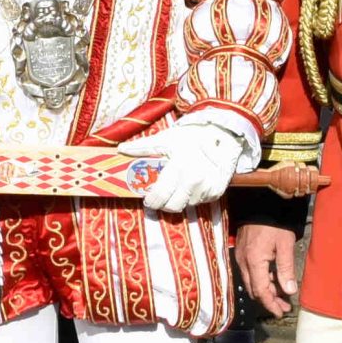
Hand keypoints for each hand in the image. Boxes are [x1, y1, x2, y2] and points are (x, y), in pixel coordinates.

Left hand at [119, 115, 250, 214]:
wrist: (220, 136)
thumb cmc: (188, 137)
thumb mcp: (164, 139)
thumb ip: (142, 147)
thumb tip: (121, 149)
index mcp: (180, 167)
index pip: (161, 195)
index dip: (151, 201)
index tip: (147, 200)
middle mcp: (195, 180)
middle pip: (174, 206)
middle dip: (163, 205)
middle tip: (158, 198)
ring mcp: (208, 187)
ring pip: (187, 205)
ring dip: (178, 199)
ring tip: (176, 186)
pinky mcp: (217, 192)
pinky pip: (199, 202)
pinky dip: (192, 197)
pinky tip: (189, 185)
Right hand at [236, 223, 299, 317]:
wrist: (260, 203)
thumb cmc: (275, 223)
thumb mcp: (285, 245)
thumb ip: (286, 269)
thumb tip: (289, 291)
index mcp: (254, 261)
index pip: (261, 291)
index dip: (271, 304)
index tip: (281, 313)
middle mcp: (243, 261)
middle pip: (253, 289)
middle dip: (268, 300)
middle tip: (283, 307)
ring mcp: (240, 256)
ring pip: (251, 282)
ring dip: (265, 291)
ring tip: (281, 296)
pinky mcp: (242, 252)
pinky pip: (249, 272)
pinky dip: (260, 280)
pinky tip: (273, 280)